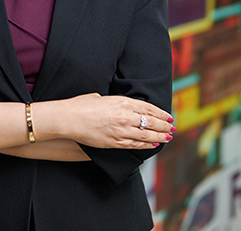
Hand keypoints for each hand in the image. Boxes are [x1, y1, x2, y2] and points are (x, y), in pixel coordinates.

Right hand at [57, 94, 173, 149]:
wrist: (68, 119)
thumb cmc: (81, 105)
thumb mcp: (101, 96)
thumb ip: (115, 101)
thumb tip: (121, 105)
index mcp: (122, 102)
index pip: (148, 108)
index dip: (161, 113)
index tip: (168, 116)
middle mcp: (125, 116)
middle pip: (151, 122)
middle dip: (164, 125)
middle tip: (172, 128)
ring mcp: (121, 130)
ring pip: (147, 135)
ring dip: (159, 136)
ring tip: (168, 137)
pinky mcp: (115, 142)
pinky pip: (135, 144)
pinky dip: (146, 145)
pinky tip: (153, 144)